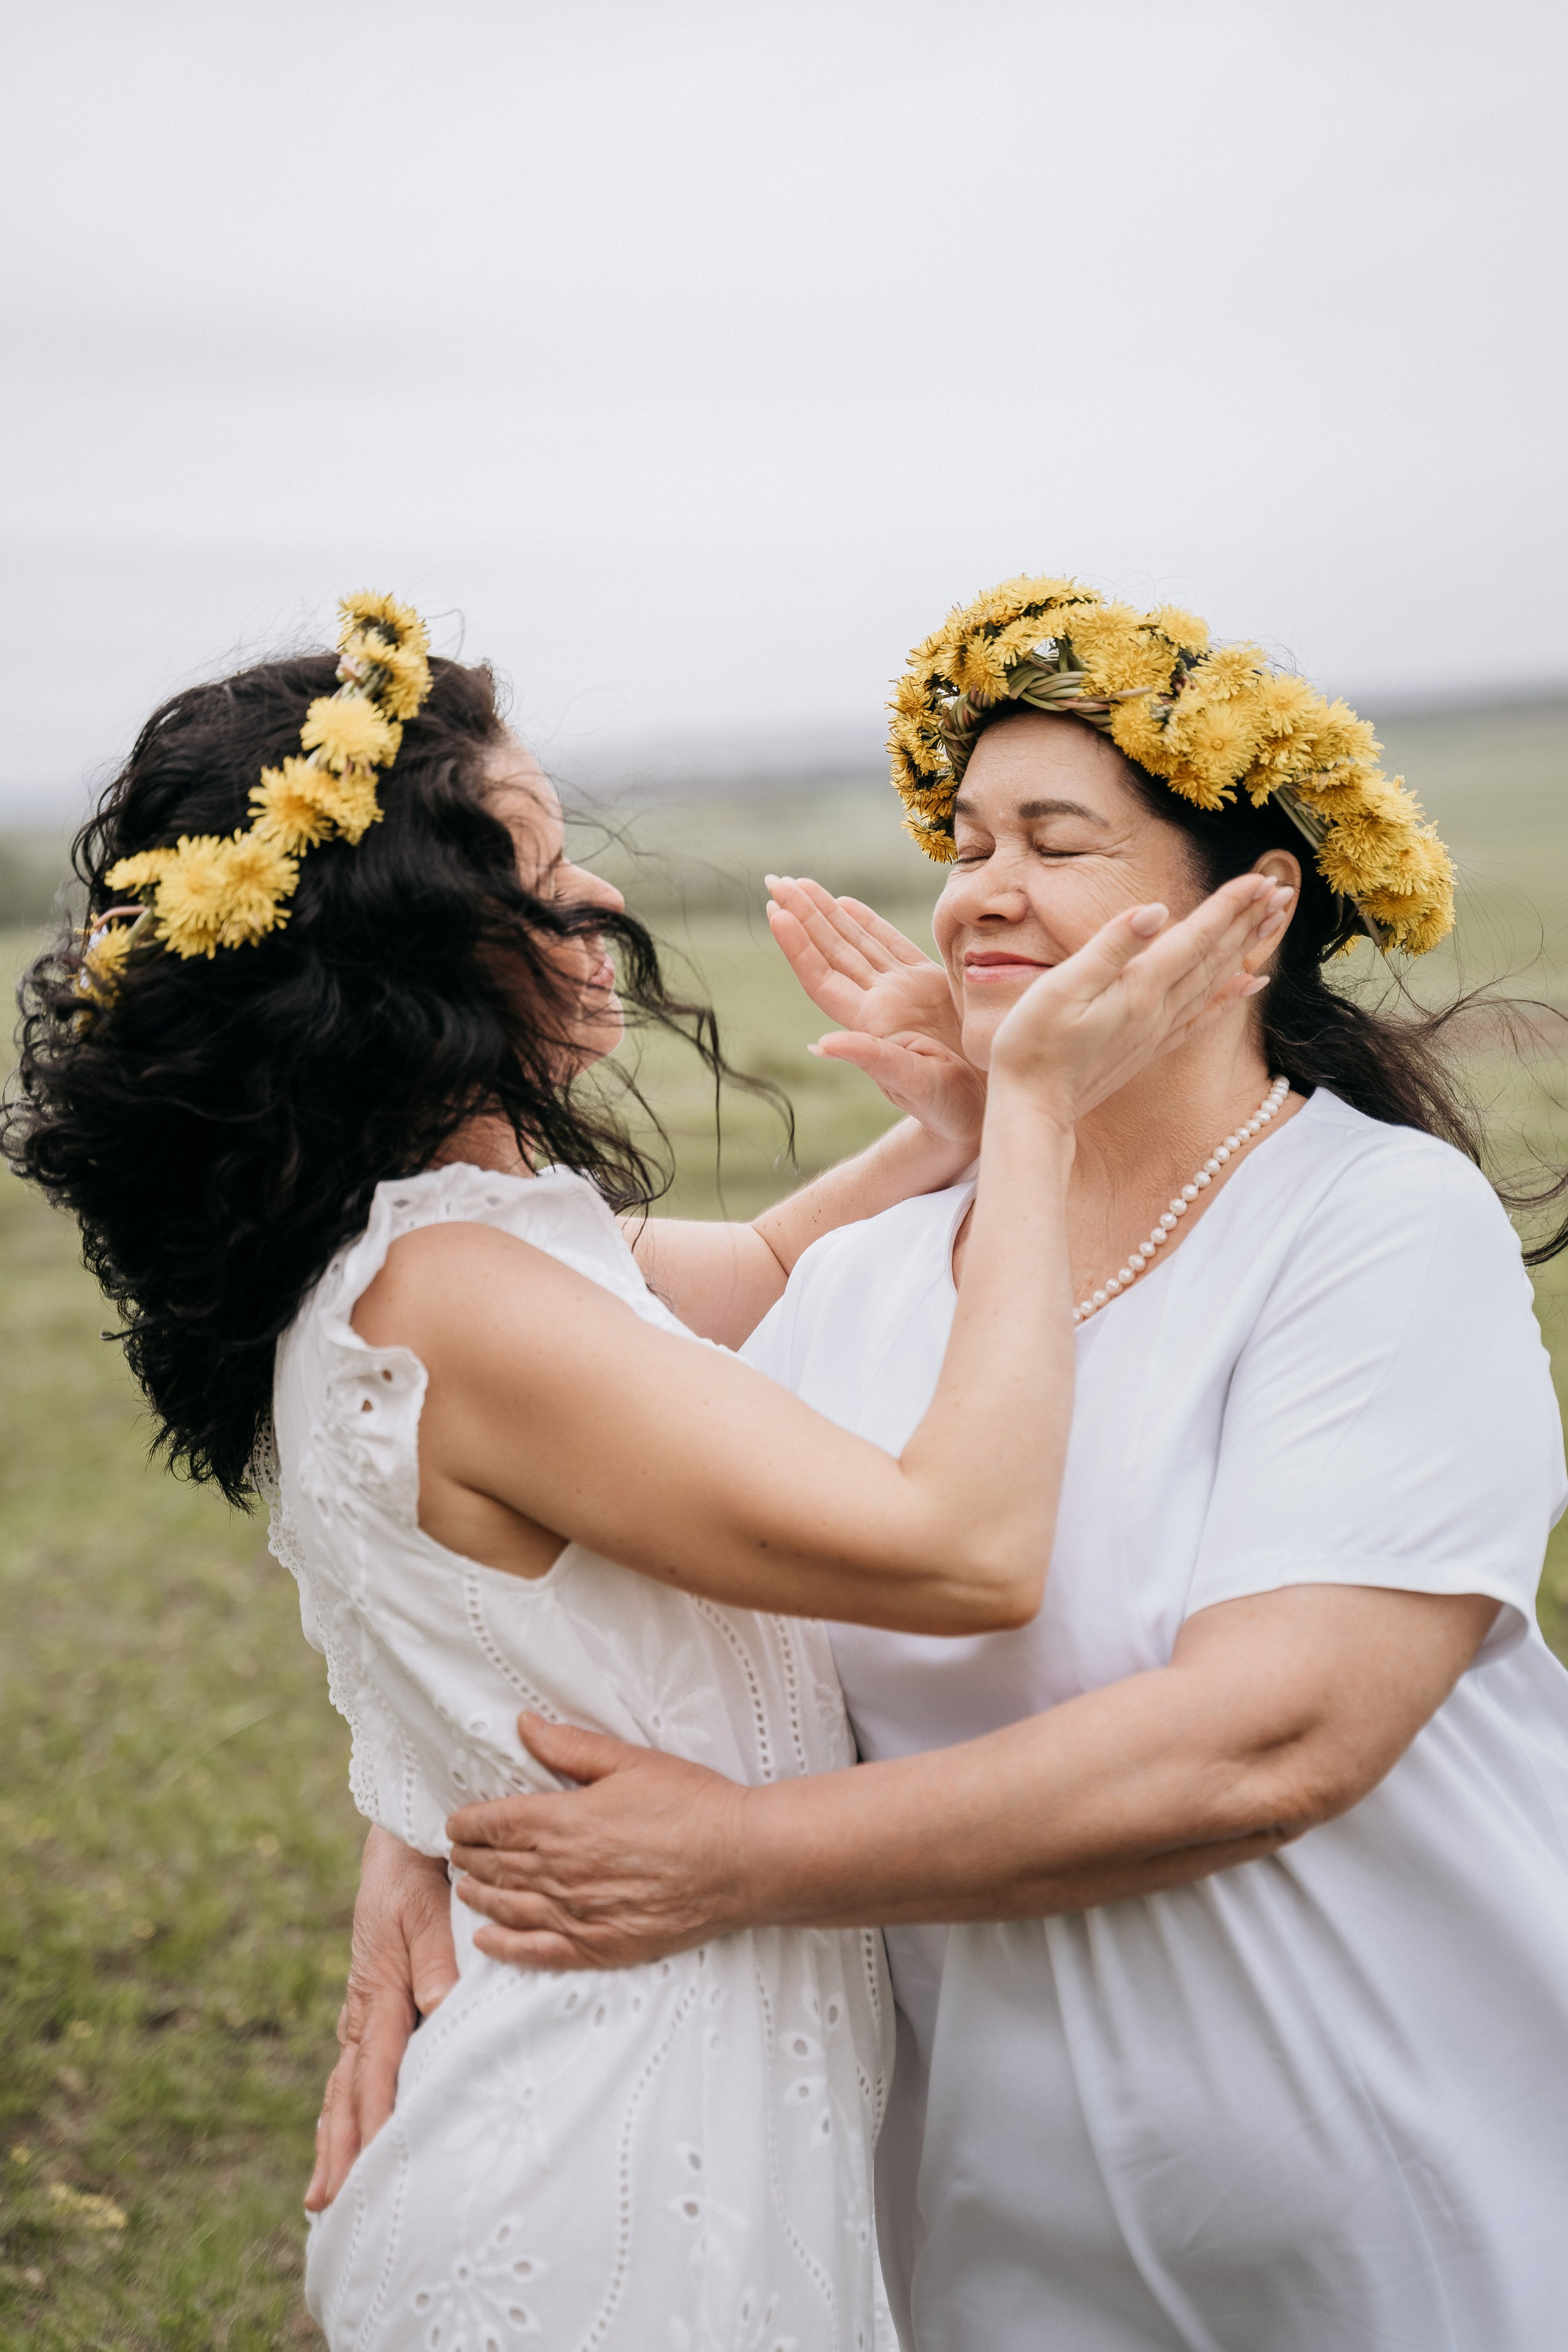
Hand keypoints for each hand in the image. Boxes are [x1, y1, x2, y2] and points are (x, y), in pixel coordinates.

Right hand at [304, 1827, 458, 2211]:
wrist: (399, 1837)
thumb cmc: (418, 1869)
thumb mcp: (427, 1907)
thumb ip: (436, 1960)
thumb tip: (437, 2012)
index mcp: (379, 1987)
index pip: (375, 2067)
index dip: (373, 2119)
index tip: (369, 2166)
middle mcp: (365, 2005)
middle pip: (348, 2088)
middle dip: (339, 2147)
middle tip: (326, 2203)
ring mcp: (363, 2005)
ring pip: (345, 2082)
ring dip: (336, 2135)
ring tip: (324, 2190)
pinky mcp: (371, 1998)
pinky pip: (355, 2061)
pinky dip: (345, 2103)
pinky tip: (345, 2131)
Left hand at [448, 1716, 749, 1970]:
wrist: (742, 1860)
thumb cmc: (692, 1804)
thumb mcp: (631, 1761)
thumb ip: (571, 1746)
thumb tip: (524, 1725)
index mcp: (564, 1822)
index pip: (497, 1823)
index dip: (469, 1823)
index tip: (456, 1821)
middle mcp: (562, 1873)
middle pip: (497, 1866)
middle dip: (470, 1857)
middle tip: (458, 1851)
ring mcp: (579, 1915)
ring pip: (509, 1909)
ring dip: (480, 1897)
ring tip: (465, 1887)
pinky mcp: (601, 1948)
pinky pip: (538, 1952)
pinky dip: (505, 1948)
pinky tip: (487, 1941)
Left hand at [766, 876, 985, 1148]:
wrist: (983, 1110)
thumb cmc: (949, 1108)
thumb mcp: (914, 1084)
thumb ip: (872, 1060)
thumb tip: (821, 1045)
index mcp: (871, 1023)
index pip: (823, 978)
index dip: (798, 946)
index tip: (777, 912)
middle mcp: (879, 1004)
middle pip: (832, 952)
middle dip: (804, 915)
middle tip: (775, 880)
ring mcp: (902, 994)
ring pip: (855, 943)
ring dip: (827, 913)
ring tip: (799, 883)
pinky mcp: (929, 987)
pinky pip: (891, 946)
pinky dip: (868, 922)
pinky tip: (845, 903)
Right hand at [988, 876, 1286, 1122]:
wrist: (1032, 1109)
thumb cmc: (1033, 1046)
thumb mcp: (1061, 987)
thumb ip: (1111, 946)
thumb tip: (1156, 910)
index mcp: (1139, 988)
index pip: (1195, 937)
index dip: (1229, 905)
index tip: (1261, 878)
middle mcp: (1158, 1009)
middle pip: (1214, 957)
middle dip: (1248, 921)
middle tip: (1282, 891)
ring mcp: (1157, 1031)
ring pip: (1214, 982)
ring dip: (1244, 950)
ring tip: (1272, 924)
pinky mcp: (1149, 1048)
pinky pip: (1202, 1017)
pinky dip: (1229, 997)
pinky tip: (1247, 986)